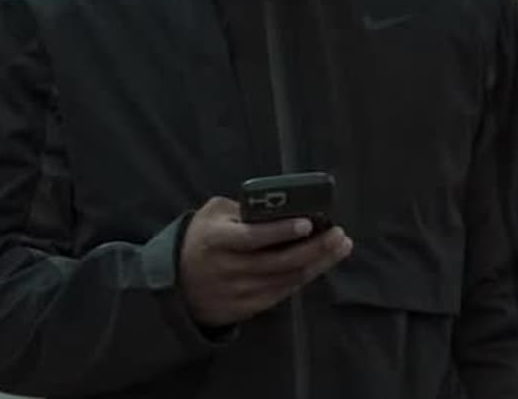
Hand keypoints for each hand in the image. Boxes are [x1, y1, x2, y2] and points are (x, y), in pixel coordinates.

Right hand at [177, 196, 353, 328]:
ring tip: (339, 246)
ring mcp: (239, 292)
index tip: (307, 224)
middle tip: (339, 234)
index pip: (252, 237)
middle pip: (279, 262)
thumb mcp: (210, 216)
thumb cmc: (200, 240)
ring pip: (286, 279)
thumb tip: (279, 208)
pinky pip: (283, 293)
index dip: (280, 231)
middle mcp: (228, 269)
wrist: (178, 284)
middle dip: (314, 248)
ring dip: (318, 264)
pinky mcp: (248, 308)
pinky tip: (319, 265)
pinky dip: (304, 278)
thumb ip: (240, 209)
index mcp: (216, 241)